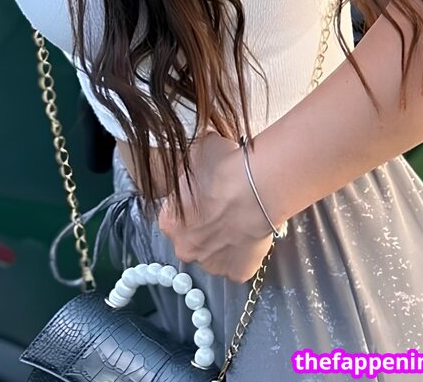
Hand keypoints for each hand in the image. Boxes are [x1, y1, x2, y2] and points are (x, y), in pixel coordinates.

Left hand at [157, 132, 274, 282]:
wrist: (253, 188)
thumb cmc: (221, 169)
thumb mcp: (197, 153)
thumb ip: (193, 161)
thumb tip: (202, 148)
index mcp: (169, 222)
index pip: (175, 218)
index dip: (192, 207)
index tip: (206, 198)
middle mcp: (184, 249)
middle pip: (193, 241)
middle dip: (206, 230)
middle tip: (224, 211)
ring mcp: (211, 266)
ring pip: (216, 256)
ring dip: (225, 243)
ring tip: (241, 222)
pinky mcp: (237, 274)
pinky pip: (239, 266)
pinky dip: (245, 255)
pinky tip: (252, 236)